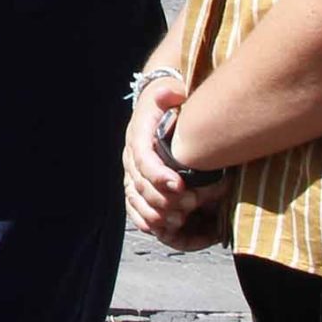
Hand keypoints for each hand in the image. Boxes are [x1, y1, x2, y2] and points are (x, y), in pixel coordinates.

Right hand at [123, 80, 225, 253]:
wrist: (157, 105)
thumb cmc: (169, 102)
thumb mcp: (170, 92)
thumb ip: (170, 93)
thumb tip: (169, 92)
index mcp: (138, 134)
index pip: (142, 156)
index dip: (158, 172)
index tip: (179, 184)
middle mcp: (131, 156)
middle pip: (140, 183)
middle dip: (164, 197)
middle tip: (190, 205)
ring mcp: (132, 172)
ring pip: (135, 199)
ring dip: (156, 212)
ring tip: (179, 220)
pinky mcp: (136, 184)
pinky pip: (134, 207)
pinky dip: (146, 219)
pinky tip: (162, 228)